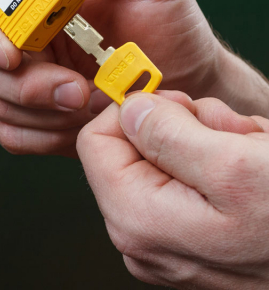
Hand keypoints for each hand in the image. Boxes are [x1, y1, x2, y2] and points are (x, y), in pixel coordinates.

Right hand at [0, 0, 268, 156]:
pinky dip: (40, 133)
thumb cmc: (168, 23)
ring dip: (37, 107)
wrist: (189, 85)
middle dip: (16, 79)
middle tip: (69, 87)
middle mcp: (19, 29)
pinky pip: (9, 130)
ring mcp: (23, 73)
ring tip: (90, 99)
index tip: (8, 50)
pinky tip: (78, 122)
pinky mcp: (32, 114)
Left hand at [77, 92, 268, 287]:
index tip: (180, 110)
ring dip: (211, 142)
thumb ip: (166, 133)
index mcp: (137, 219)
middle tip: (232, 136)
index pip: (96, 140)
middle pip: (133, 147)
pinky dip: (222, 164)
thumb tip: (127, 109)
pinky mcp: (192, 238)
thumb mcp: (234, 165)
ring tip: (251, 154)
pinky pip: (191, 179)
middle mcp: (142, 236)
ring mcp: (167, 241)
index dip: (135, 113)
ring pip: (167, 157)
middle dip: (184, 128)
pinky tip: (255, 173)